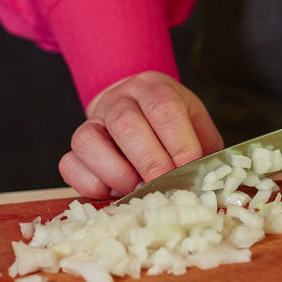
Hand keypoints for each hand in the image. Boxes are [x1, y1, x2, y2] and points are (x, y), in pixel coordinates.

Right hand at [59, 71, 223, 198]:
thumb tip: (212, 186)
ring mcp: (92, 123)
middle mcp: (119, 100)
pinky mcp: (75, 149)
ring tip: (139, 191)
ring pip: (88, 141)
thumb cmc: (174, 129)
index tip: (190, 170)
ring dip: (117, 173)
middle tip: (166, 187)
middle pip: (125, 124)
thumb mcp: (197, 129)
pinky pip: (70, 165)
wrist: (139, 110)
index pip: (163, 108)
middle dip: (150, 162)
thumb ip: (205, 153)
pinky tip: (114, 193)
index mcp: (154, 88)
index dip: (178, 142)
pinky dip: (91, 185)